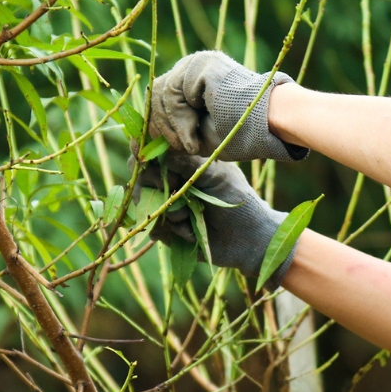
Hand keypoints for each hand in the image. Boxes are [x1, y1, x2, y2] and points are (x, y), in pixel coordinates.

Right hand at [132, 151, 296, 290]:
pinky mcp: (166, 230)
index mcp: (181, 165)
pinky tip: (190, 232)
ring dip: (169, 213)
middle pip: (140, 181)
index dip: (151, 165)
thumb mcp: (216, 175)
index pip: (150, 157)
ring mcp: (166, 207)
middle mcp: (169, 184)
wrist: (249, 238)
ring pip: (146, 206)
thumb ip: (188, 163)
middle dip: (159, 190)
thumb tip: (161, 153)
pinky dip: (171, 230)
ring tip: (190, 217)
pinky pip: (153, 228)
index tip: (171, 177)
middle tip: (181, 197)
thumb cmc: (237, 199)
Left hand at [149, 50, 308, 161]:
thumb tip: (134, 141)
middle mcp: (190, 67)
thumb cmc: (239, 134)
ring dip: (172, 129)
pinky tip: (194, 135)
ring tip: (191, 144)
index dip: (152, 125)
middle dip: (159, 129)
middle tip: (176, 149)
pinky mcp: (200, 65)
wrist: (269, 126)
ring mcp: (195, 62)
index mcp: (189, 81)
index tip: (152, 150)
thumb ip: (170, 129)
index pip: (155, 98)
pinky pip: (172, 95)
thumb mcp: (194, 134)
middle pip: (153, 96)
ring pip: (160, 97)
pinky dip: (180, 121)